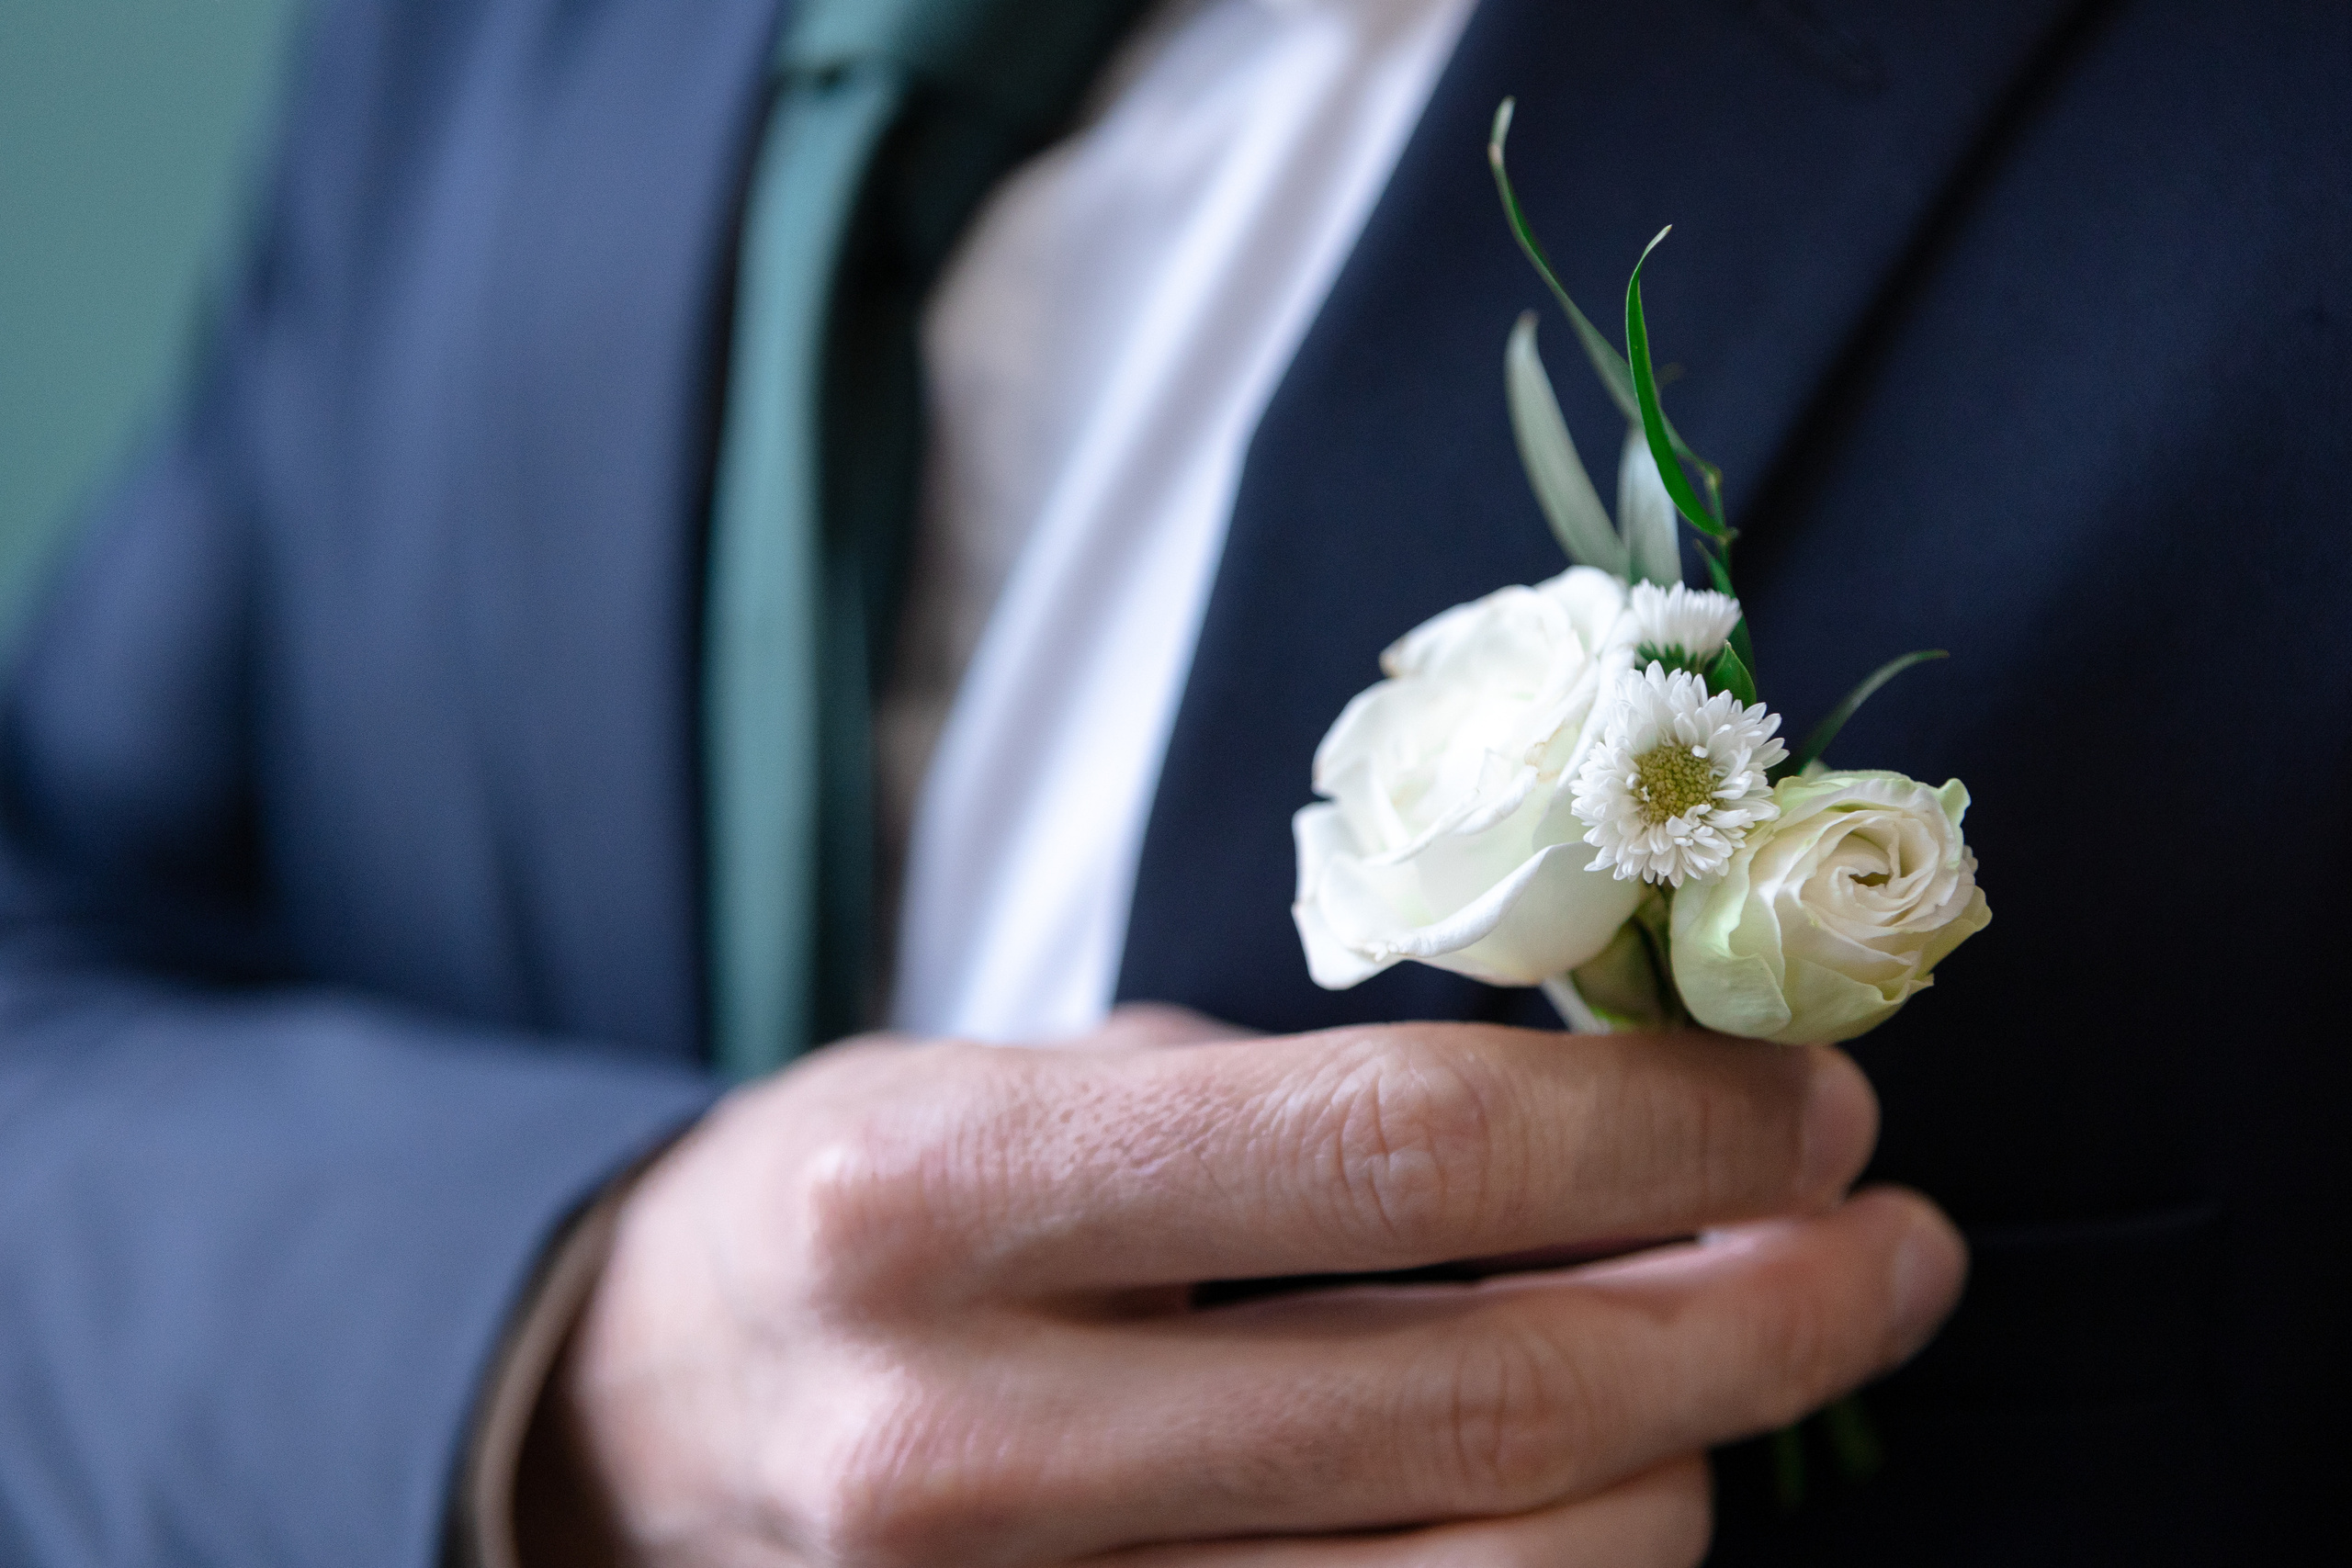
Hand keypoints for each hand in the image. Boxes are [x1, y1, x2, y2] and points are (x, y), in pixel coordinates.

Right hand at [516, 1007, 1962, 1566]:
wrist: (631, 1428)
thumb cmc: (850, 1212)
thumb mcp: (999, 1076)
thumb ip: (1266, 1100)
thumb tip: (1598, 1109)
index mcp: (940, 1193)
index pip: (1398, 1149)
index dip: (1662, 1122)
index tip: (1811, 1102)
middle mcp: (966, 1439)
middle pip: (1489, 1401)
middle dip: (1759, 1313)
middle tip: (1884, 1240)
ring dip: (1694, 1469)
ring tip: (1750, 1368)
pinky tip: (1612, 1491)